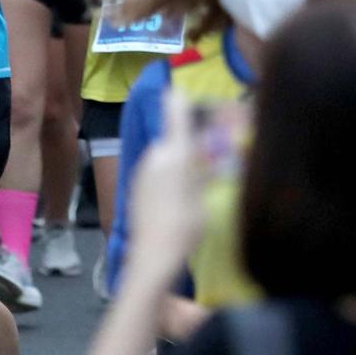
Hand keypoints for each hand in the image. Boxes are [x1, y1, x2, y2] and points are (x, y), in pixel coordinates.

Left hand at [125, 91, 209, 277]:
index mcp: (174, 151)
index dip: (185, 98)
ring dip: (185, 158)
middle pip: (176, 135)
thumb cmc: (185, 227)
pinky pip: (159, 170)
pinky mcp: (137, 188)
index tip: (196, 95)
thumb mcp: (207, 197)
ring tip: (206, 174)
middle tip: (218, 150)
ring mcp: (142, 171)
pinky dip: (173, 174)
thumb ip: (209, 168)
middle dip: (196, 138)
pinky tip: (184, 194)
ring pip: (168, 154)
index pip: (176, 109)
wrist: (151, 259)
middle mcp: (155, 155)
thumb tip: (217, 147)